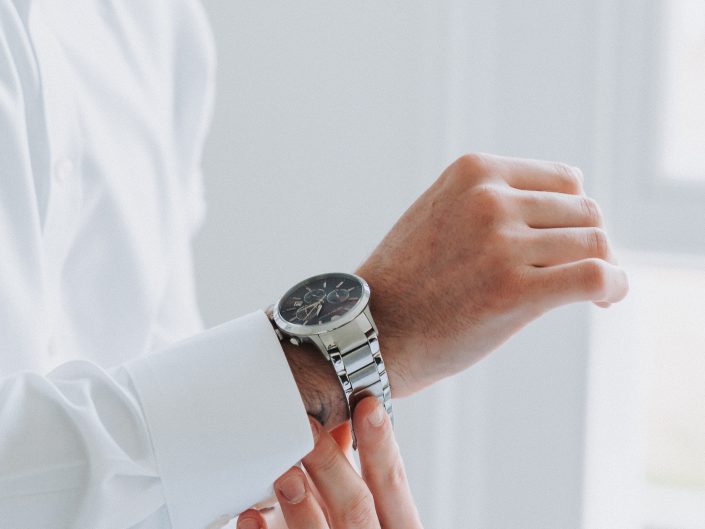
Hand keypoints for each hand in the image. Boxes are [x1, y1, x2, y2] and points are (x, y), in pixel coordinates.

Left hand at [236, 397, 422, 528]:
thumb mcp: (370, 516)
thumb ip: (355, 478)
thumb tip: (341, 427)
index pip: (393, 487)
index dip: (381, 446)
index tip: (366, 407)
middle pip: (357, 508)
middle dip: (332, 464)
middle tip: (308, 428)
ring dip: (300, 503)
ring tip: (283, 471)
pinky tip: (250, 518)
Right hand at [357, 153, 628, 396]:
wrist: (371, 330)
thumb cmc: (409, 280)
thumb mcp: (443, 212)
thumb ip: (494, 200)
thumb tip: (570, 210)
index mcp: (474, 171)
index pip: (565, 179)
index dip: (575, 214)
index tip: (570, 244)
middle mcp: (489, 199)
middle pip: (585, 210)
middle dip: (588, 243)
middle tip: (578, 275)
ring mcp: (501, 243)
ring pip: (595, 242)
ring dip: (602, 268)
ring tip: (594, 295)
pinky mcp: (514, 290)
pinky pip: (597, 276)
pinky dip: (615, 287)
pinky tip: (607, 302)